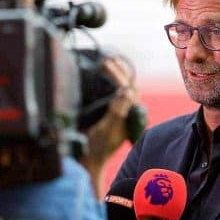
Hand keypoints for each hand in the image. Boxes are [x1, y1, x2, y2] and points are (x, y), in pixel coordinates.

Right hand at [79, 56, 138, 194]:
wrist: (89, 161)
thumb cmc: (98, 148)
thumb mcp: (107, 129)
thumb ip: (117, 111)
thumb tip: (125, 91)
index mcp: (131, 115)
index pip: (129, 89)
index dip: (119, 74)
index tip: (107, 64)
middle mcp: (127, 112)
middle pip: (128, 85)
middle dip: (119, 70)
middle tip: (108, 58)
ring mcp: (119, 112)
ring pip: (122, 88)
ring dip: (116, 74)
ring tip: (107, 60)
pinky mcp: (109, 113)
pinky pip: (112, 94)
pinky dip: (108, 82)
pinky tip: (100, 75)